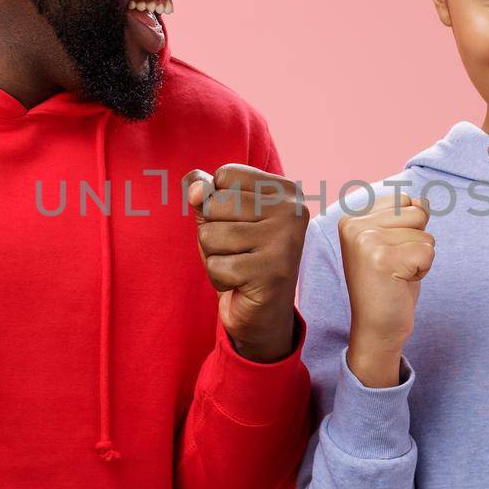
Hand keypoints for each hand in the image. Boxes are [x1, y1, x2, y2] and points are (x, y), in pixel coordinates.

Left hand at [184, 164, 307, 362]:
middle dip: (213, 232)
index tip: (242, 224)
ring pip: (211, 235)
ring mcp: (284, 241)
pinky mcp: (271, 273)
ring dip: (214, 256)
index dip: (217, 203)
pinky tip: (240, 283)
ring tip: (239, 266)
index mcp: (285, 190)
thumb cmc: (240, 256)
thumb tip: (196, 190)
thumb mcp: (219, 216)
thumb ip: (204, 191)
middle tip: (239, 251)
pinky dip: (219, 278)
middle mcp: (292, 211)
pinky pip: (215, 265)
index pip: (225, 175)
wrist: (263, 312)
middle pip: (215, 204)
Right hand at [340, 191, 434, 387]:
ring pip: (425, 234)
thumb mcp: (392, 242)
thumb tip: (422, 202)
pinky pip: (428, 251)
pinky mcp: (382, 258)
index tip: (389, 255)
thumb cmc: (388, 285)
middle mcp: (354, 225)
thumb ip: (403, 216)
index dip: (409, 230)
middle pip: (417, 213)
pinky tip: (401, 283)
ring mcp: (365, 240)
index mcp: (352, 218)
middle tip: (395, 267)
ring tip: (397, 274)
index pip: (405, 201)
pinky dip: (423, 270)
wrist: (377, 328)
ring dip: (420, 257)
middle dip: (416, 242)